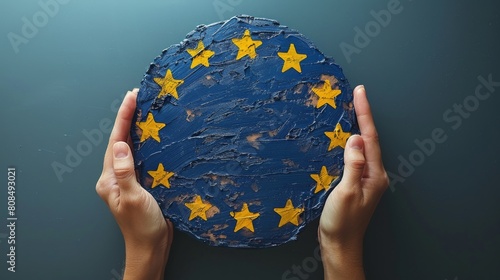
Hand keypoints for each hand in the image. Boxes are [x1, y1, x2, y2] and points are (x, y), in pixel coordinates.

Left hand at [96, 89, 172, 279]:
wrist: (151, 247)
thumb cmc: (141, 227)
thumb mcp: (132, 198)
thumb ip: (125, 172)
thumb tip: (121, 144)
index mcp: (109, 178)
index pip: (115, 141)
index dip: (123, 118)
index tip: (132, 98)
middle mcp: (115, 176)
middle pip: (121, 141)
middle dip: (128, 118)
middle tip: (139, 97)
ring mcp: (128, 179)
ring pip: (132, 147)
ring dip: (138, 129)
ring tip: (146, 110)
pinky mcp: (141, 183)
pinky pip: (143, 158)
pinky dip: (149, 144)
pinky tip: (157, 137)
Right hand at [318, 85, 388, 279]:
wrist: (339, 244)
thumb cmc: (342, 222)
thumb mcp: (347, 193)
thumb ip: (353, 165)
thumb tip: (355, 138)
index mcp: (375, 174)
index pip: (370, 138)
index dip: (364, 113)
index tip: (360, 92)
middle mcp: (373, 174)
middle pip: (368, 138)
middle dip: (361, 115)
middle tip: (354, 94)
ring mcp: (364, 178)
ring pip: (360, 146)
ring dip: (354, 126)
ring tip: (346, 108)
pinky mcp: (354, 182)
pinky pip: (352, 156)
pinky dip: (345, 142)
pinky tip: (338, 137)